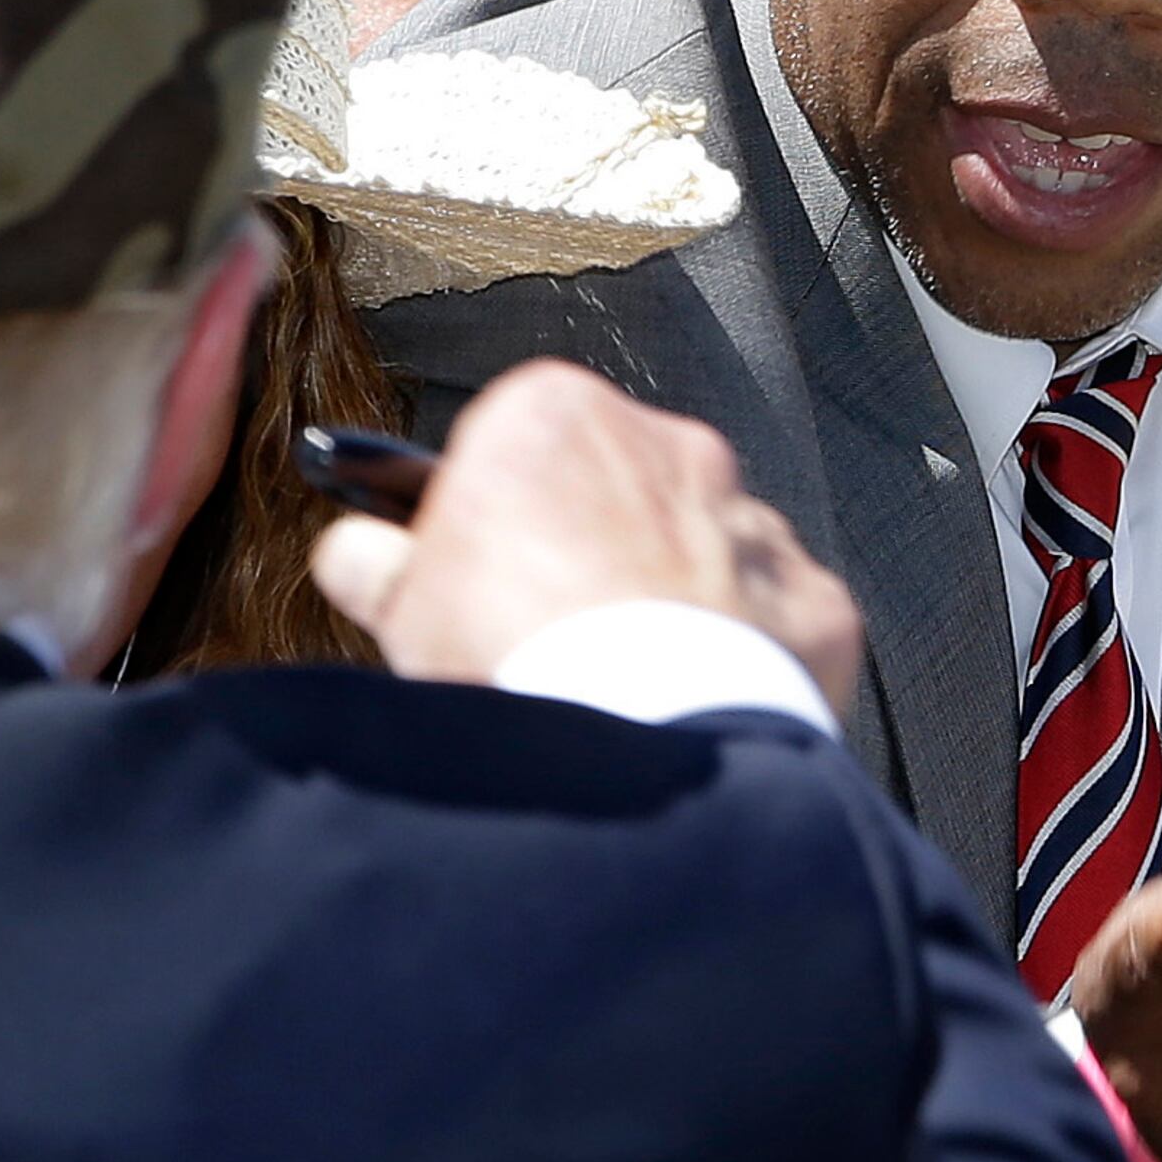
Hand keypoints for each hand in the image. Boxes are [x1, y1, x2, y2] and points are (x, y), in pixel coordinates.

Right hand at [311, 360, 859, 712]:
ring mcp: (750, 519)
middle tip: (546, 637)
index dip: (492, 517)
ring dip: (669, 601)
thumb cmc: (518, 658)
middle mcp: (669, 445)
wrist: (633, 746)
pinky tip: (691, 706)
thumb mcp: (402, 604)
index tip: (476, 573)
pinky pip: (772, 617)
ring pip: (701, 551)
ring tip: (621, 686)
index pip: (517, 446)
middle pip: (618, 491)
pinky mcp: (807, 597)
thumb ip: (376, 560)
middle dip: (589, 552)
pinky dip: (743, 656)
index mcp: (557, 415)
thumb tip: (355, 555)